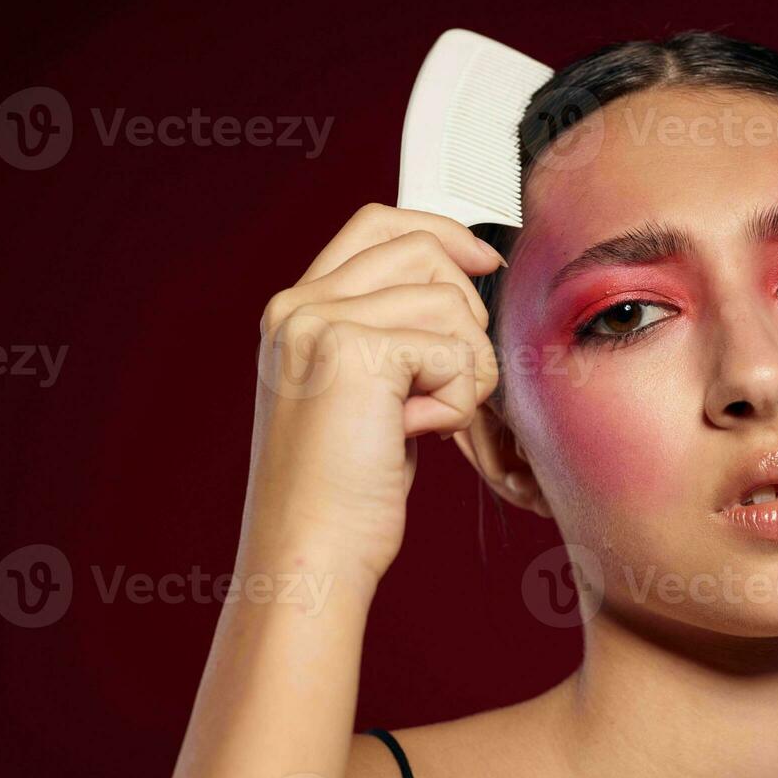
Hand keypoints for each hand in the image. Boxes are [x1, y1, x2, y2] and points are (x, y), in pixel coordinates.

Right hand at [243, 203, 503, 583]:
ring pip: (452, 304)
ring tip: (420, 421)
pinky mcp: (357, 352)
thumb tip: (460, 287)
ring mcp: (322, 324)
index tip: (481, 264)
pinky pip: (458, 352)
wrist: (310, 554)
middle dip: (464, 316)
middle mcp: (300, 306)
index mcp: (297, 310)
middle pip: (425, 251)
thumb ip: (387, 333)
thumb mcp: (359, 394)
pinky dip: (456, 404)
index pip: (379, 223)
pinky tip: (414, 436)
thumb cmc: (340, 492)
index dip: (442, 233)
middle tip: (443, 383)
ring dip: (463, 371)